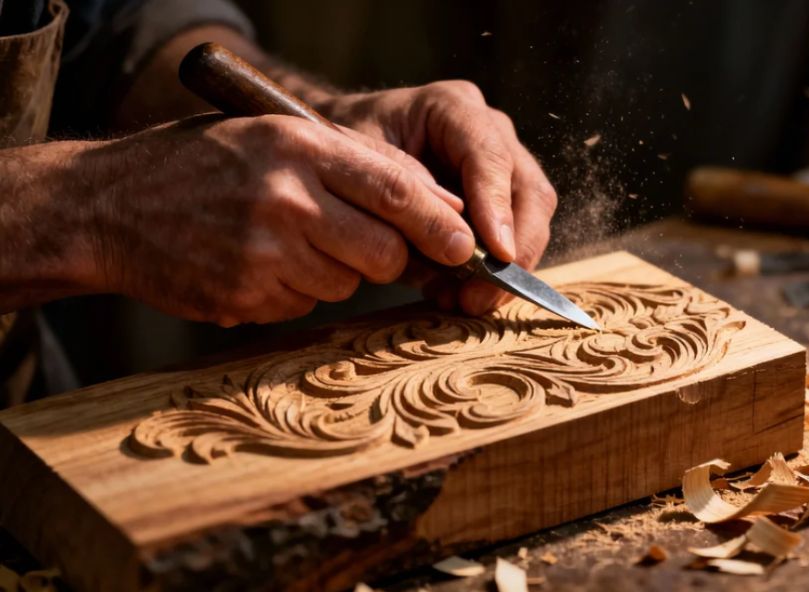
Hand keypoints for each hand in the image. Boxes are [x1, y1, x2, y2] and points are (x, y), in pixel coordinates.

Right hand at [80, 114, 475, 325]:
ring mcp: (262, 254)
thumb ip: (354, 166)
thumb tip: (439, 204)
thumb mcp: (274, 139)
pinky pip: (304, 305)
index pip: (395, 188)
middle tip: (361, 243)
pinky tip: (257, 263)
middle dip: (387, 257)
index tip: (465, 245)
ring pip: (345, 284)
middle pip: (383, 253)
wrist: (108, 207)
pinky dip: (294, 291)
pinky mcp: (244, 297)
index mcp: (297, 148)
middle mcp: (284, 200)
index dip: (438, 222)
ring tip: (284, 242)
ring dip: (334, 271)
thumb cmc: (202, 166)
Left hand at [320, 82, 557, 314]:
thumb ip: (404, 204)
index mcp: (453, 107)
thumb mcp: (360, 171)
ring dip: (509, 266)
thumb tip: (454, 253)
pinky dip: (495, 270)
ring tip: (468, 301)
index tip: (498, 254)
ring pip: (534, 215)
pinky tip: (462, 296)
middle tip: (481, 296)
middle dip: (514, 249)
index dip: (498, 208)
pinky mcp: (501, 196)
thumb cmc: (345, 153)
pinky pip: (518, 234)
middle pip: (529, 190)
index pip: (490, 157)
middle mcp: (488, 129)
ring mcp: (502, 162)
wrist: (337, 152)